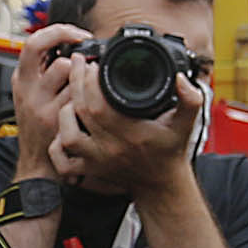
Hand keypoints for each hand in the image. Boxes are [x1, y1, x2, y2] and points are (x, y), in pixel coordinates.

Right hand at [11, 24, 90, 181]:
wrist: (37, 164)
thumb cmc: (39, 128)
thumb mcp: (32, 95)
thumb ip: (46, 71)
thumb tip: (73, 45)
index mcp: (21, 79)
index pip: (34, 42)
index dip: (59, 32)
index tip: (78, 34)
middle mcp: (27, 89)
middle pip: (52, 55)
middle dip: (74, 56)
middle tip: (85, 56)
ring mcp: (40, 105)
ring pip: (69, 74)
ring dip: (82, 79)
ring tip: (82, 90)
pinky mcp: (54, 119)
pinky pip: (79, 96)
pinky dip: (87, 98)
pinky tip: (86, 108)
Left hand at [46, 59, 200, 200]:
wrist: (162, 184)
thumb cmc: (171, 150)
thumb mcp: (186, 124)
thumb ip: (190, 100)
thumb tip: (180, 78)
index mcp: (132, 134)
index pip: (101, 105)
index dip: (91, 81)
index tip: (92, 63)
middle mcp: (111, 148)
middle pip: (81, 113)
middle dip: (76, 84)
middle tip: (79, 65)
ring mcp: (98, 161)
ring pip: (68, 135)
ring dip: (65, 111)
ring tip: (72, 91)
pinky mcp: (89, 170)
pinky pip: (63, 160)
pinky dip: (57, 144)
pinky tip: (64, 125)